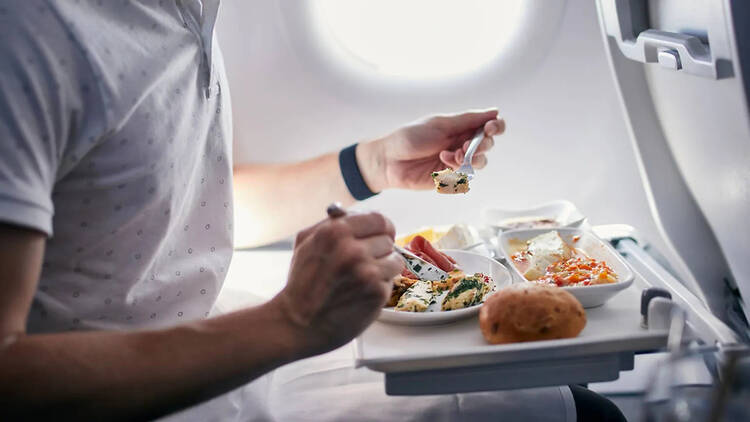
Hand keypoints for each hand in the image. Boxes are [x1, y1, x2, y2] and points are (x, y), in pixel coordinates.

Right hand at [271, 212, 402, 357]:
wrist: (298, 323)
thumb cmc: (302, 283)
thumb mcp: (306, 242)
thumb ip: (331, 223)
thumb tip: (355, 213)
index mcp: (336, 231)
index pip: (379, 219)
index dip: (381, 228)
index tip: (380, 235)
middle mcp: (353, 249)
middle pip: (388, 239)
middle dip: (379, 250)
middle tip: (364, 262)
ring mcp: (366, 272)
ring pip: (395, 260)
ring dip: (383, 268)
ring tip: (363, 278)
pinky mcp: (376, 292)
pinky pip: (391, 281)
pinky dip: (380, 286)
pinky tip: (362, 292)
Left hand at [357, 109, 504, 190]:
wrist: (389, 160)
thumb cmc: (410, 137)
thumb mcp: (440, 124)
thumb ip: (468, 120)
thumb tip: (495, 111)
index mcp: (460, 127)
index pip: (489, 126)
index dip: (496, 127)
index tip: (491, 128)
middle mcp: (461, 144)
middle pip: (488, 145)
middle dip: (482, 145)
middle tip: (465, 145)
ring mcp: (456, 162)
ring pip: (480, 163)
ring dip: (470, 158)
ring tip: (452, 155)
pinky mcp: (449, 178)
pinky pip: (465, 177)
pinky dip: (457, 170)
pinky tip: (442, 163)